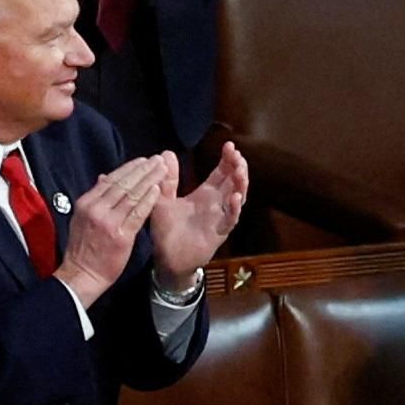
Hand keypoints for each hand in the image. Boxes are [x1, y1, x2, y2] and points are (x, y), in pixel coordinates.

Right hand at [55, 156, 165, 306]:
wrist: (82, 275)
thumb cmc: (83, 249)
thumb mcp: (82, 218)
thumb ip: (95, 198)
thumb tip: (104, 178)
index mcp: (87, 202)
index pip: (111, 179)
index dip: (129, 168)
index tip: (143, 160)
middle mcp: (97, 208)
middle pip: (124, 183)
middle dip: (142, 169)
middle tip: (157, 160)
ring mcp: (109, 222)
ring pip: (132, 195)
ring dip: (149, 180)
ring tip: (162, 169)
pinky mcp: (121, 236)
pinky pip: (138, 213)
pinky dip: (149, 200)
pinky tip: (158, 189)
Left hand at [147, 141, 246, 288]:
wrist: (166, 258)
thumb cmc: (166, 231)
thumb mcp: (163, 200)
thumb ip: (167, 180)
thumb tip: (166, 153)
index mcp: (205, 194)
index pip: (221, 173)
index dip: (227, 159)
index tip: (229, 146)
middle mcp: (216, 204)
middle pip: (233, 182)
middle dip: (238, 167)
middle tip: (237, 155)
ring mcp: (220, 218)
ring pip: (238, 198)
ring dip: (241, 184)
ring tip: (240, 170)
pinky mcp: (219, 233)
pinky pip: (230, 220)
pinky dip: (234, 209)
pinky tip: (235, 197)